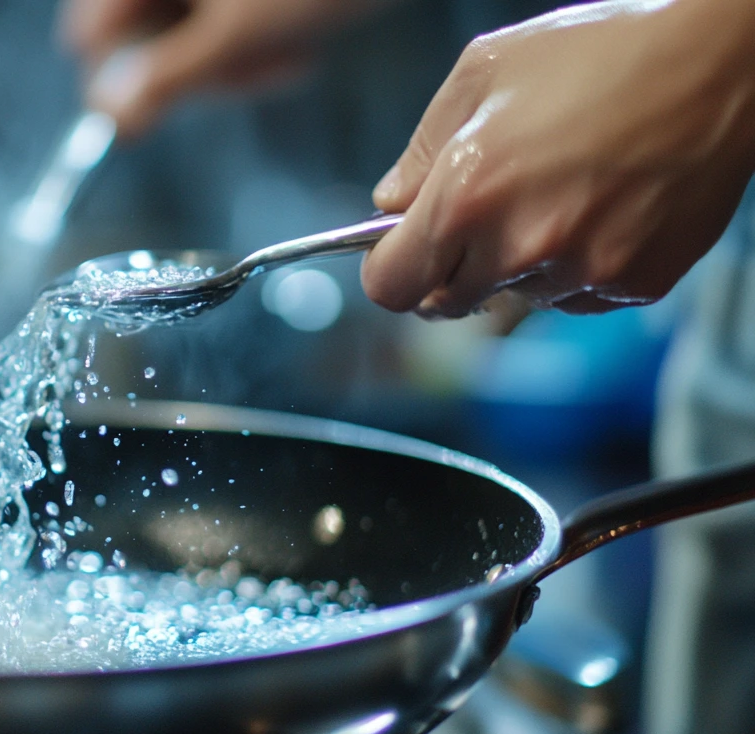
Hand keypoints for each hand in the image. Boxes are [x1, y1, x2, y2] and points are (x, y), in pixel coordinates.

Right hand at [59, 0, 391, 136]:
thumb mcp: (233, 36)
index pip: (88, 35)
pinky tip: (290, 35)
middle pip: (136, 30)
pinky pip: (220, 13)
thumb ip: (164, 82)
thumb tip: (111, 121)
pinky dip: (248, 32)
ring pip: (183, 26)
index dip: (119, 80)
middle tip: (237, 74)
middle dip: (187, 67)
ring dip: (225, 57)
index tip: (148, 114)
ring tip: (277, 53)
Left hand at [361, 0, 754, 317]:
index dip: (390, 269)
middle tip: (479, 217)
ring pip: (517, 298)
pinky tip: (600, 209)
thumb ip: (421, 150)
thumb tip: (390, 206)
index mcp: (467, 196)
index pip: (391, 286)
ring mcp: (582, 271)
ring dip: (520, 263)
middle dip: (448, 268)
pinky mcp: (634, 284)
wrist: (719, 62)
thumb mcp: (482, 73)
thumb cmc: (600, 53)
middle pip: (447, 303)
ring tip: (559, 193)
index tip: (399, 252)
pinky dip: (577, 267)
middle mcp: (521, 246)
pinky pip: (579, 298)